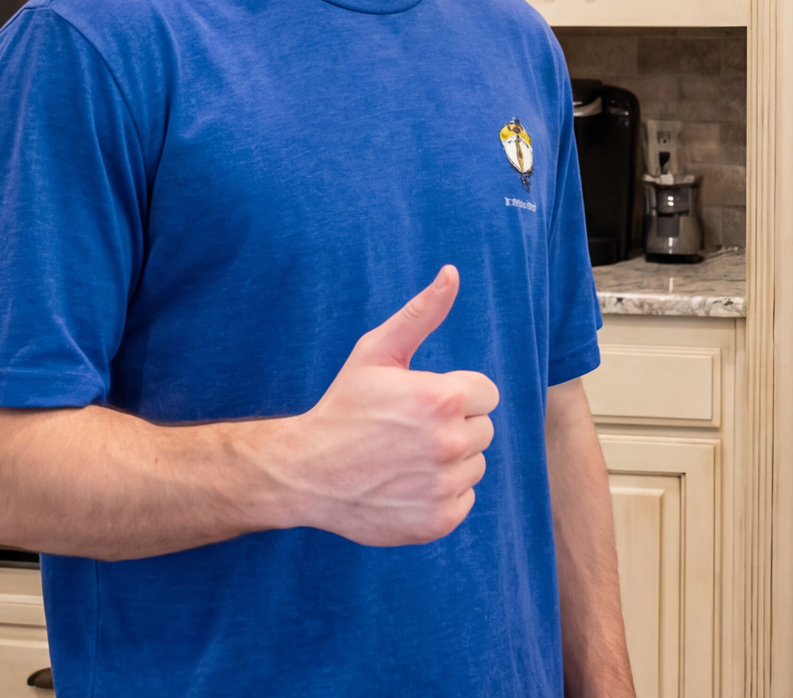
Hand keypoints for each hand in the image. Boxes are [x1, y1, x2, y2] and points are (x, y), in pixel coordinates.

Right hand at [268, 266, 500, 545]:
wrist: (306, 471)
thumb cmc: (343, 406)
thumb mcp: (376, 352)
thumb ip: (421, 313)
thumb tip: (452, 273)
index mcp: (443, 399)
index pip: (486, 393)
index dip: (455, 393)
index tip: (421, 401)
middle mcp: (450, 444)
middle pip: (484, 429)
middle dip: (454, 425)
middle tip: (410, 429)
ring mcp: (445, 486)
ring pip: (475, 464)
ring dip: (450, 460)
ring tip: (407, 456)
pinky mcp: (439, 520)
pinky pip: (465, 499)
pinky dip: (442, 494)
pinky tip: (407, 483)